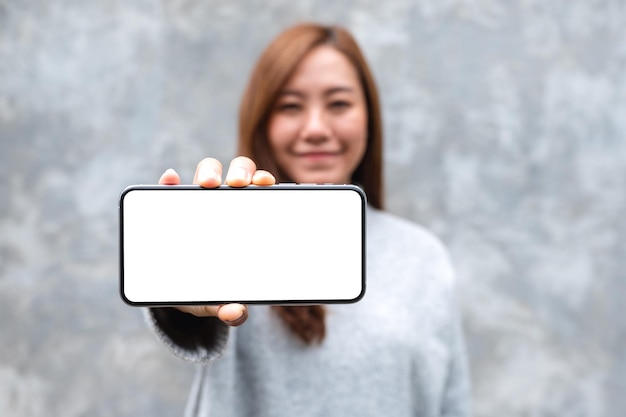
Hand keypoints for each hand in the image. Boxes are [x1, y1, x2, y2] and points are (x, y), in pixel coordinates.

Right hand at [157, 156, 275, 325]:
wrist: (179, 293)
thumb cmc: (210, 290)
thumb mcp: (220, 299)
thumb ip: (231, 309)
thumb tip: (235, 313)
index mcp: (247, 218)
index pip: (259, 190)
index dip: (263, 180)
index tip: (266, 184)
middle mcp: (226, 203)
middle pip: (238, 172)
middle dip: (240, 172)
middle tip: (236, 185)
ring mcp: (198, 202)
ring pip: (208, 172)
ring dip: (209, 171)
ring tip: (206, 185)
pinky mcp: (170, 207)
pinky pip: (167, 187)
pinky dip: (168, 180)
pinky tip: (169, 179)